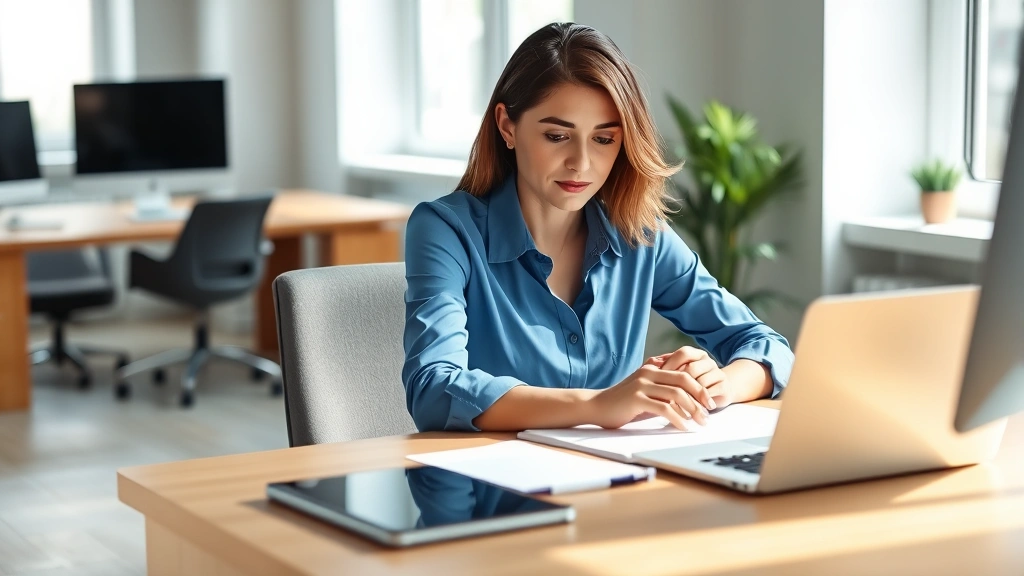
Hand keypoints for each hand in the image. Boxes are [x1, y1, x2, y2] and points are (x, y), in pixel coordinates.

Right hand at [585, 364, 714, 429]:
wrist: (596, 406)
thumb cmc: (621, 403)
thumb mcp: (643, 392)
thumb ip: (661, 391)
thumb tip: (685, 401)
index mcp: (652, 369)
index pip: (683, 374)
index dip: (699, 388)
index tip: (709, 402)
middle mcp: (648, 374)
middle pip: (684, 381)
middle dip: (700, 397)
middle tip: (709, 412)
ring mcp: (642, 385)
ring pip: (676, 394)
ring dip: (692, 410)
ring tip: (700, 422)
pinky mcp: (636, 399)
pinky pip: (664, 409)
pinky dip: (677, 419)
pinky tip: (683, 427)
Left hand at [645, 346, 733, 408]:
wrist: (717, 392)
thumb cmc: (691, 383)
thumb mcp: (677, 374)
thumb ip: (665, 367)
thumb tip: (648, 365)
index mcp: (696, 354)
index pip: (683, 354)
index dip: (670, 365)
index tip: (656, 378)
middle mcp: (708, 360)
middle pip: (691, 369)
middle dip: (677, 383)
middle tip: (663, 394)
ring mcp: (718, 373)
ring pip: (700, 383)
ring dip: (686, 396)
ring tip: (673, 405)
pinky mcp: (724, 387)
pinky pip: (709, 394)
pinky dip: (697, 403)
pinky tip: (687, 411)